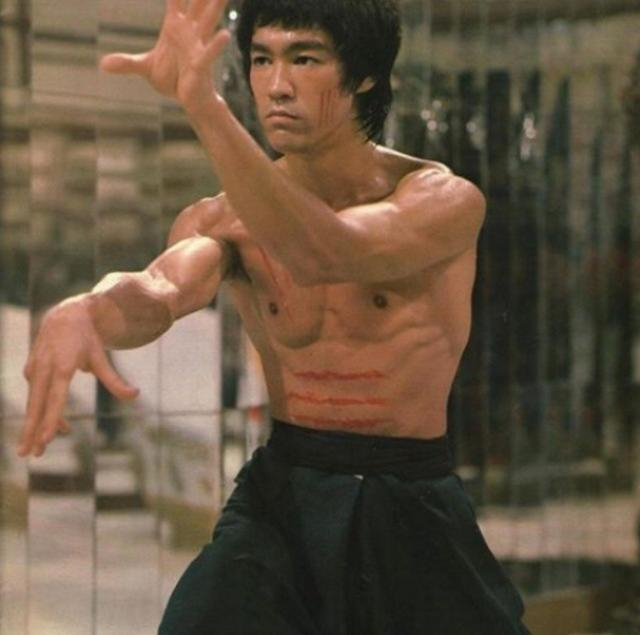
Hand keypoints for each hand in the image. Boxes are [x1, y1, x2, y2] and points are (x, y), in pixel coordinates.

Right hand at [17, 296, 138, 457]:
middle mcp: (44, 368)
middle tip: (28, 454)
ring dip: (34, 425)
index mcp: (62, 366)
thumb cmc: (87, 339)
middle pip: (36, 405)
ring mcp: (35, 368)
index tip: (46, 439)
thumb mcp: (101, 358)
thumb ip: (115, 380)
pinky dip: (43, 411)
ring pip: (33, 402)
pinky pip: (36, 395)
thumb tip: (136, 395)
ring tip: (36, 448)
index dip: (51, 419)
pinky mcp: (32, 369)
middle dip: (32, 431)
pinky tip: (56, 425)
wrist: (65, 315)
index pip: (55, 398)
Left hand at [100, 0, 230, 112]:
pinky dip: (216, 45)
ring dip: (215, 6)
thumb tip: (102, 65)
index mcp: (175, 26)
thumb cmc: (173, 79)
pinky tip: (225, 35)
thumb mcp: (145, 68)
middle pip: (197, 2)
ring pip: (208, 21)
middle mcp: (189, 31)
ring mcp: (196, 46)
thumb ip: (126, 63)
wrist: (190, 100)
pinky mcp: (200, 64)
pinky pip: (209, 53)